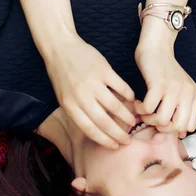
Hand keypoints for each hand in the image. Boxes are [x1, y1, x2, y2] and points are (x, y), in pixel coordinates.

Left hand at [43, 32, 135, 147]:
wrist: (61, 48)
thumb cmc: (62, 75)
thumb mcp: (64, 97)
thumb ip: (79, 111)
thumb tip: (98, 128)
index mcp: (70, 106)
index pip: (90, 129)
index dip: (104, 140)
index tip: (115, 146)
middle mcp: (81, 97)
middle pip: (104, 121)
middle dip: (118, 134)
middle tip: (128, 140)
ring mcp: (93, 83)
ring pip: (114, 105)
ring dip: (126, 116)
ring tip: (134, 121)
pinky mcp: (103, 70)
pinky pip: (120, 86)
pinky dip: (128, 95)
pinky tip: (132, 99)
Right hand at [134, 43, 195, 136]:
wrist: (156, 47)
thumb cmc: (165, 71)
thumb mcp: (179, 90)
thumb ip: (182, 110)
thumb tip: (180, 135)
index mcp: (195, 95)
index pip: (190, 126)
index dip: (174, 129)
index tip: (162, 122)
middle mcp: (188, 92)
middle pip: (178, 127)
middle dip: (162, 128)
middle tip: (152, 119)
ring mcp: (174, 88)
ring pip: (163, 121)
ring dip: (148, 120)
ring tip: (143, 111)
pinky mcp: (159, 84)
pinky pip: (148, 108)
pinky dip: (140, 109)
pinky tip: (137, 102)